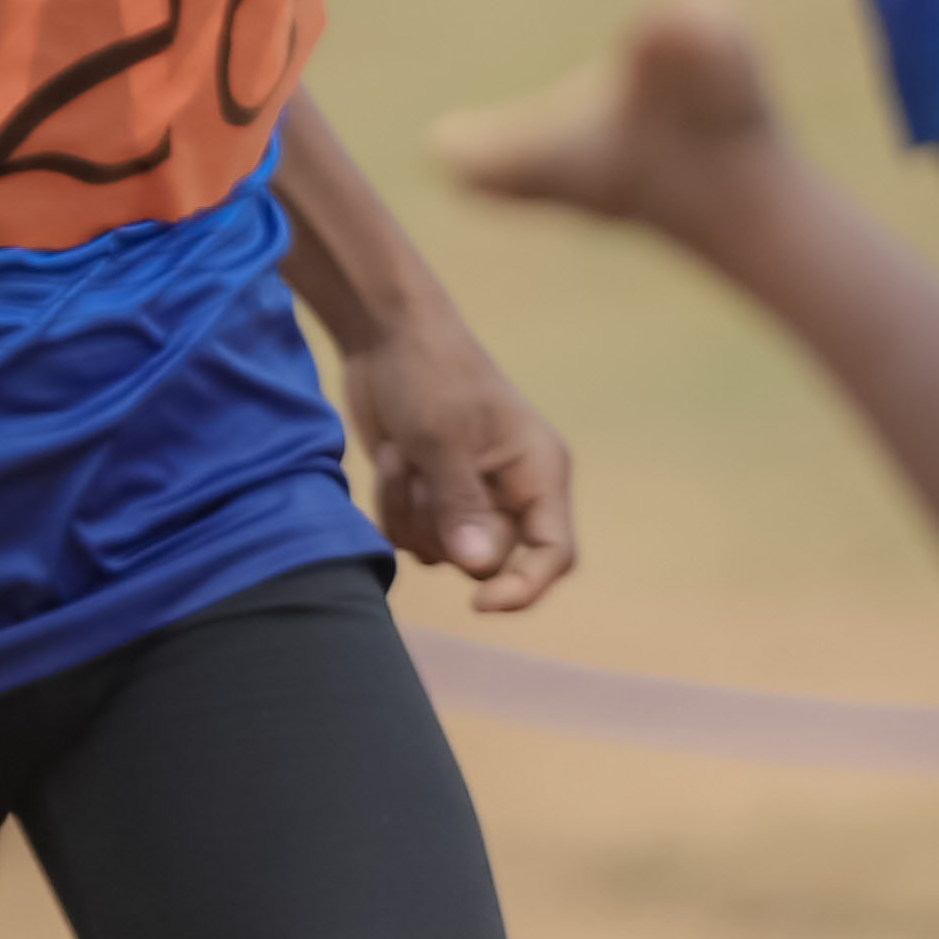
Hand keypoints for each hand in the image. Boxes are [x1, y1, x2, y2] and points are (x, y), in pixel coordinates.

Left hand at [341, 302, 576, 616]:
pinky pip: (411, 538)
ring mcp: (470, 498)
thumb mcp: (444, 438)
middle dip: (444, 528)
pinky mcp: (431, 498)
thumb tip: (475, 569)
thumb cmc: (431, 373)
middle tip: (420, 475)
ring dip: (411, 516)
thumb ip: (462, 505)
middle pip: (490, 561)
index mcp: (539, 473)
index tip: (480, 603)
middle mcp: (512, 493)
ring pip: (443, 554)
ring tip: (402, 456)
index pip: (553, 555)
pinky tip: (390, 458)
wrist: (385, 335)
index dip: (524, 589)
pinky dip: (393, 509)